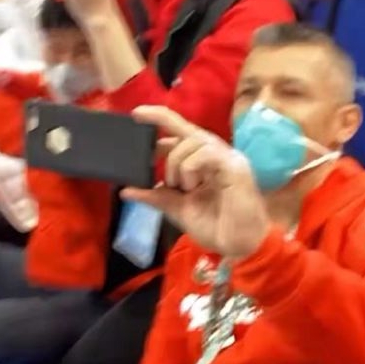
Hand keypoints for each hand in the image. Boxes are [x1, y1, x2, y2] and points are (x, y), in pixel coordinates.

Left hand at [123, 106, 270, 259]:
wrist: (239, 247)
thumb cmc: (216, 227)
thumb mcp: (178, 209)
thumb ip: (155, 196)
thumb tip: (125, 190)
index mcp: (203, 161)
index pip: (180, 133)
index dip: (158, 121)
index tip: (136, 116)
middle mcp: (215, 154)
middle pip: (184, 127)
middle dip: (160, 120)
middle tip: (146, 148)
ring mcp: (227, 158)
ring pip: (192, 140)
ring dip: (177, 163)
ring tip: (181, 188)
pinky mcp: (235, 166)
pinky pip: (206, 153)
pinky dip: (191, 168)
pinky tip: (193, 187)